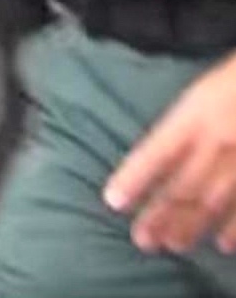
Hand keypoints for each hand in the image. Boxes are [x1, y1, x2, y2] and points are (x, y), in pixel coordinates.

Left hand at [105, 52, 235, 253]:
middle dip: (160, 216)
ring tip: (171, 246)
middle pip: (183, 186)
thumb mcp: (203, 90)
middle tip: (141, 240)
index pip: (155, 152)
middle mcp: (216, 143)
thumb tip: (163, 152)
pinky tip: (222, 244)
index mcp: (194, 116)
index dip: (133, 179)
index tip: (113, 201)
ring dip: (191, 227)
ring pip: (213, 202)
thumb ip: (185, 121)